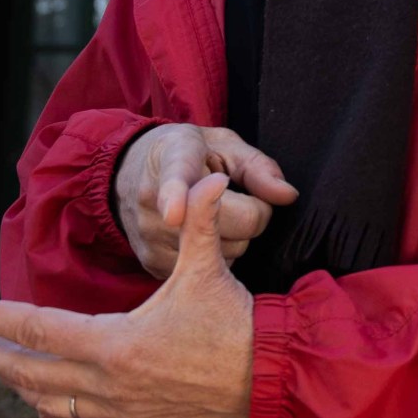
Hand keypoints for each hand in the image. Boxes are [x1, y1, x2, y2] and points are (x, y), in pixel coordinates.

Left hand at [0, 167, 260, 417]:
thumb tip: (203, 180)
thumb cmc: (235, 322)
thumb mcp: (207, 269)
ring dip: (15, 384)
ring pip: (46, 402)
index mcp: (114, 343)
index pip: (36, 328)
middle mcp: (108, 382)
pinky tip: (40, 402)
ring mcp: (119, 411)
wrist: (271, 378)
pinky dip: (51, 411)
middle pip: (27, 371)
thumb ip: (197, 223)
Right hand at [114, 123, 294, 278]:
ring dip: (232, 237)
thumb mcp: (225, 145)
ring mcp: (148, 235)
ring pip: (222, 255)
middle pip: (227, 226)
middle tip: (239, 198)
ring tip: (215, 214)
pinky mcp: (150, 262)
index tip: (175, 214)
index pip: (176, 180)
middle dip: (250, 214)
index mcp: (172, 159)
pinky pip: (205, 271)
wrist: (130, 170)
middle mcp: (152, 200)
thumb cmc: (191, 154)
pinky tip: (200, 234)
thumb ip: (258, 168)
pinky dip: (214, 257)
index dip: (177, 197)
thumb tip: (287, 196)